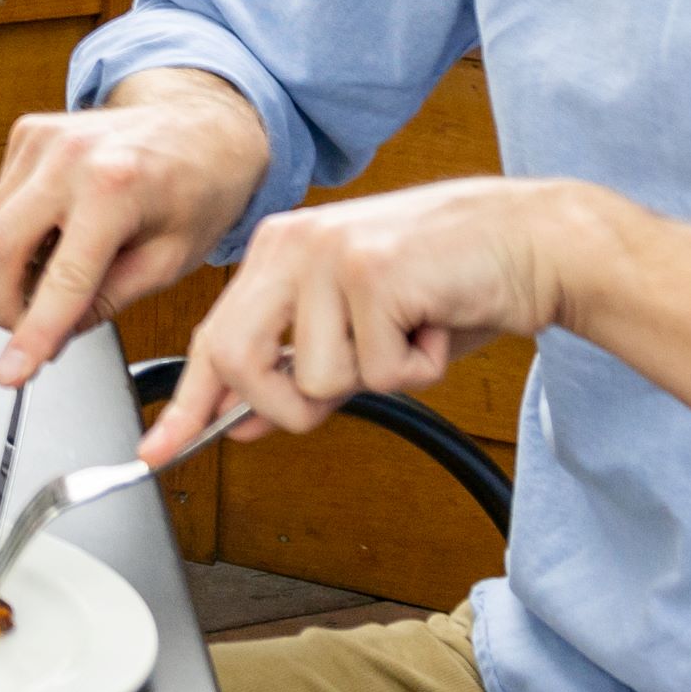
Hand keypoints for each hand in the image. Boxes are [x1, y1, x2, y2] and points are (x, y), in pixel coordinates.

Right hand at [0, 70, 279, 385]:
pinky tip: (56, 240)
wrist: (203, 126)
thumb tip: (52, 337)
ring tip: (59, 277)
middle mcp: (70, 155)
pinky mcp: (27, 134)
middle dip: (4, 304)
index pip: (60, 279)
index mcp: (116, 187)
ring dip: (10, 271)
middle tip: (32, 331)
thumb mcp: (168, 262)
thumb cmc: (199, 191)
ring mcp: (43, 138)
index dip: (31, 334)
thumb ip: (106, 302)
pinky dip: (16, 237)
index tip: (10, 373)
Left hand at [136, 176, 598, 463]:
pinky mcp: (374, 271)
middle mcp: (293, 244)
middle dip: (287, 407)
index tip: (157, 450)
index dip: (188, 403)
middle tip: (344, 391)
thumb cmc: (452, 284)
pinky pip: (379, 372)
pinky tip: (437, 321)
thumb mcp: (361, 330)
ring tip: (412, 329)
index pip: (214, 337)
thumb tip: (242, 420)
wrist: (533, 241)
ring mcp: (330, 254)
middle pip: (239, 360)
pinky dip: (420, 367)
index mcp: (278, 250)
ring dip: (378, 377)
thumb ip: (299, 368)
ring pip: (319, 379)